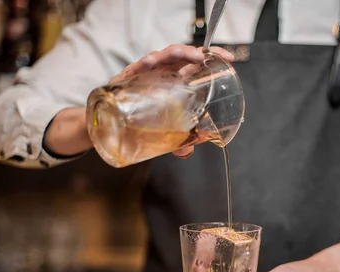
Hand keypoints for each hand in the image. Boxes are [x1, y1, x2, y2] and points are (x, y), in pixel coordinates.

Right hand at [109, 44, 234, 159]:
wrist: (109, 124)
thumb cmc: (140, 120)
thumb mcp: (165, 133)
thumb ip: (178, 142)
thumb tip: (187, 151)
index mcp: (176, 80)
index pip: (197, 64)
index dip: (214, 57)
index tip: (230, 58)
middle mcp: (164, 73)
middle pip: (185, 55)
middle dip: (200, 52)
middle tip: (210, 57)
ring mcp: (147, 72)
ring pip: (166, 56)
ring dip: (179, 53)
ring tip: (191, 57)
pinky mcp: (129, 75)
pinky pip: (138, 65)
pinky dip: (146, 63)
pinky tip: (151, 62)